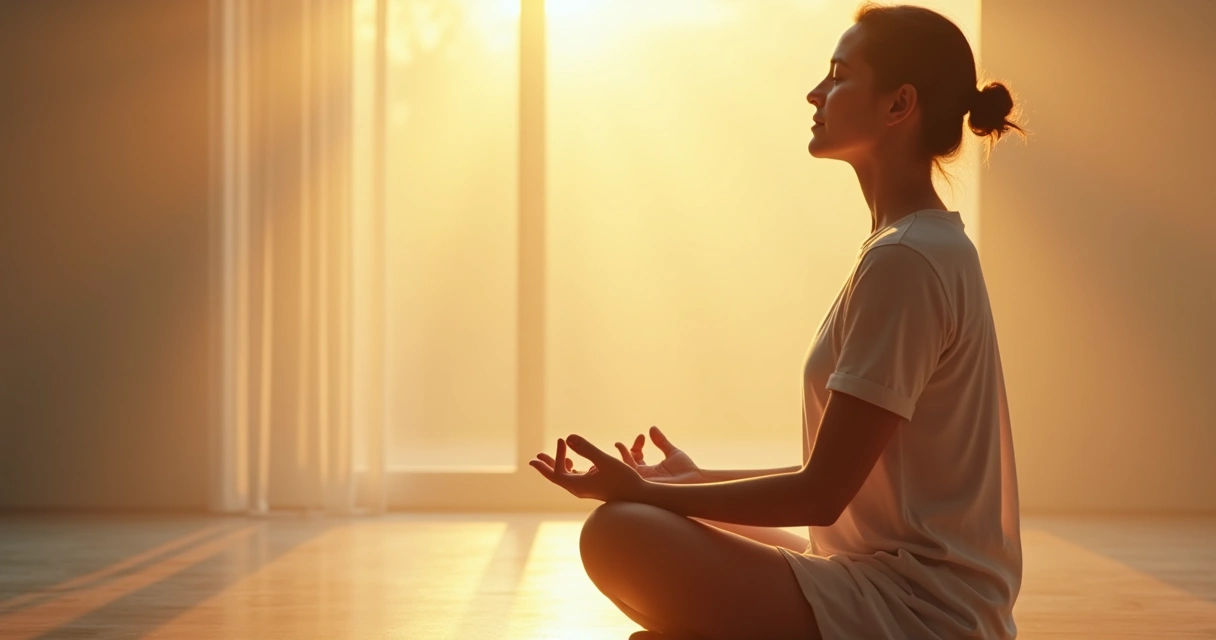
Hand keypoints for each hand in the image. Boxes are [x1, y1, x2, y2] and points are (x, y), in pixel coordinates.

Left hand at [529, 435, 644, 502]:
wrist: (638, 496)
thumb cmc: (623, 479)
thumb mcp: (604, 460)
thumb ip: (586, 449)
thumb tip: (568, 437)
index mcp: (578, 485)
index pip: (557, 472)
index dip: (556, 456)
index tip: (563, 440)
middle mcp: (578, 489)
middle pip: (556, 477)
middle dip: (545, 466)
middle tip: (535, 458)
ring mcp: (585, 489)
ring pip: (564, 478)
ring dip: (556, 466)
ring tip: (546, 458)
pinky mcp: (592, 487)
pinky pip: (573, 478)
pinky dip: (568, 469)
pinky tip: (571, 462)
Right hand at [620, 426, 703, 483]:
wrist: (696, 480)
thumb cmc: (687, 469)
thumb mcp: (672, 452)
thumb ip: (661, 442)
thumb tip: (651, 428)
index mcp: (650, 470)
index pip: (635, 458)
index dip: (635, 446)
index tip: (641, 436)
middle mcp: (645, 477)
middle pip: (627, 466)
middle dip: (622, 454)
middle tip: (619, 443)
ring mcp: (645, 482)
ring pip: (626, 473)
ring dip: (620, 460)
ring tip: (618, 446)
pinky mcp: (647, 486)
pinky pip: (631, 479)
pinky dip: (625, 469)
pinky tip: (626, 457)